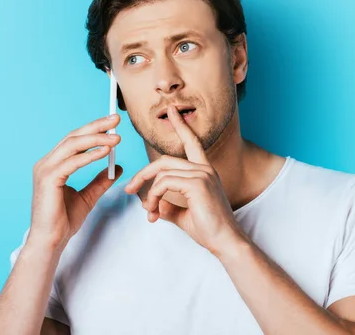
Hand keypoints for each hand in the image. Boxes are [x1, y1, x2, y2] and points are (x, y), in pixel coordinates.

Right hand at [29, 114, 122, 249]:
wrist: (51, 241)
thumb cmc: (64, 220)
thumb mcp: (88, 196)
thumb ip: (101, 181)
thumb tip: (117, 167)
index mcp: (53, 164)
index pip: (75, 140)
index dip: (94, 129)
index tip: (113, 124)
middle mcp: (46, 163)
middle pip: (73, 137)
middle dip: (97, 126)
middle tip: (116, 119)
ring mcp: (45, 169)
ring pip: (73, 145)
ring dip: (96, 139)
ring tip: (116, 137)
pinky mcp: (48, 179)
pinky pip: (72, 162)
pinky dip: (90, 155)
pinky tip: (106, 152)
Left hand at [124, 105, 244, 255]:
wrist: (224, 242)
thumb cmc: (209, 229)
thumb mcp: (183, 214)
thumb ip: (168, 205)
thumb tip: (151, 203)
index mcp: (204, 171)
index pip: (192, 143)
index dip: (182, 126)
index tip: (173, 112)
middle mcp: (204, 169)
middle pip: (164, 161)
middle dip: (143, 174)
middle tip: (129, 189)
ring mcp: (202, 174)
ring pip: (161, 173)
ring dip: (148, 194)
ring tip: (149, 212)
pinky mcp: (197, 184)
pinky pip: (164, 184)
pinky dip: (153, 198)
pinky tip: (155, 212)